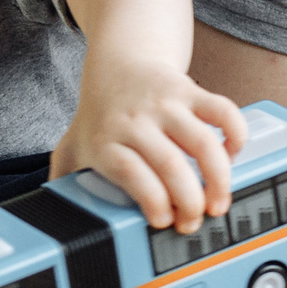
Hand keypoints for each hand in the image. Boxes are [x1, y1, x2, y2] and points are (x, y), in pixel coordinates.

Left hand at [52, 59, 247, 231]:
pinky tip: (233, 155)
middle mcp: (135, 121)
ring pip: (202, 142)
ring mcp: (165, 104)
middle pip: (169, 164)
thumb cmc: (99, 116)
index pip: (130, 172)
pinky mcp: (190, 90)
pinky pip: (222, 109)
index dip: (151, 200)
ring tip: (219, 201)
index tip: (162, 222)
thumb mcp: (73, 146)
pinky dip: (235, 134)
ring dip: (218, 177)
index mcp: (105, 141)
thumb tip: (51, 224)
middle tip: (195, 221)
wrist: (118, 63)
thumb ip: (63, 182)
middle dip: (190, 201)